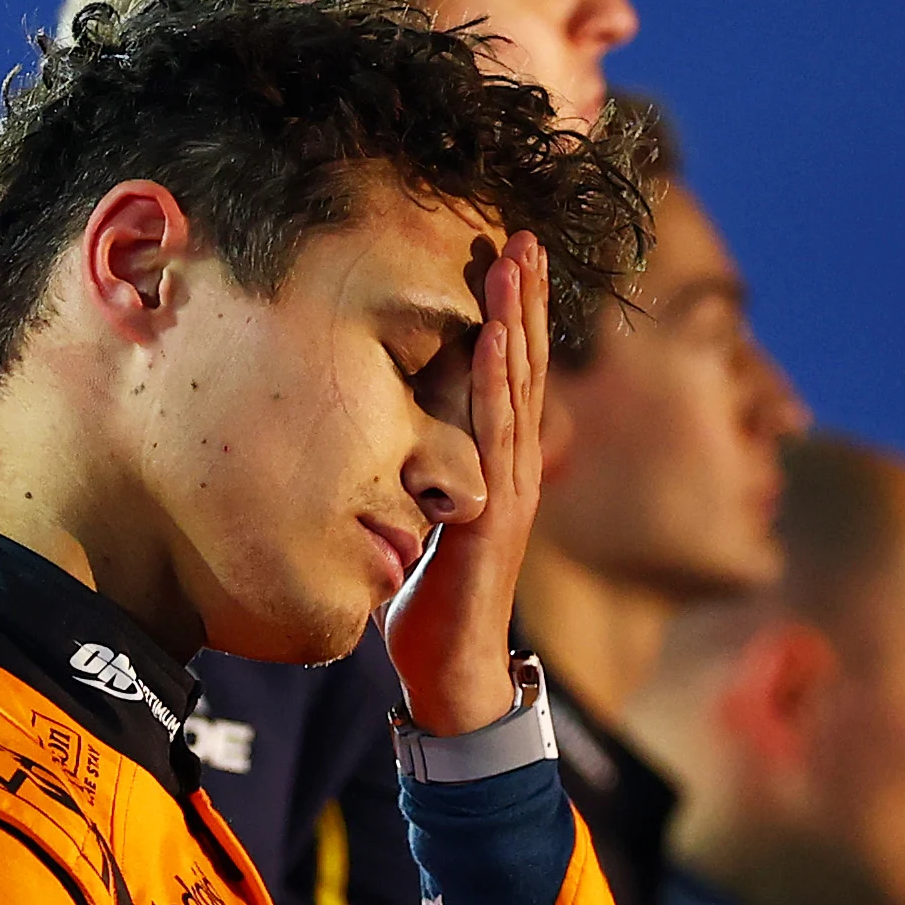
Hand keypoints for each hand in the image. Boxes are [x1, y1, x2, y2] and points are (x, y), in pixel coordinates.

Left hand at [381, 230, 549, 735]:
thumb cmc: (430, 603)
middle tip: (525, 231)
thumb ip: (412, 481)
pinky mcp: (493, 512)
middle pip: (525, 366)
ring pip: (516, 387)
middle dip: (526, 297)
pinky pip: (494, 434)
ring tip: (517, 259)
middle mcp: (512, 467)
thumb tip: (378, 448)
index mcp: (496, 466)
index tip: (509, 257)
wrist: (450, 673)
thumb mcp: (419, 523)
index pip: (509, 376)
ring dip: (517, 318)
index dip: (514, 316)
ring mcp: (508, 486)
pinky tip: (496, 335)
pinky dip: (496, 380)